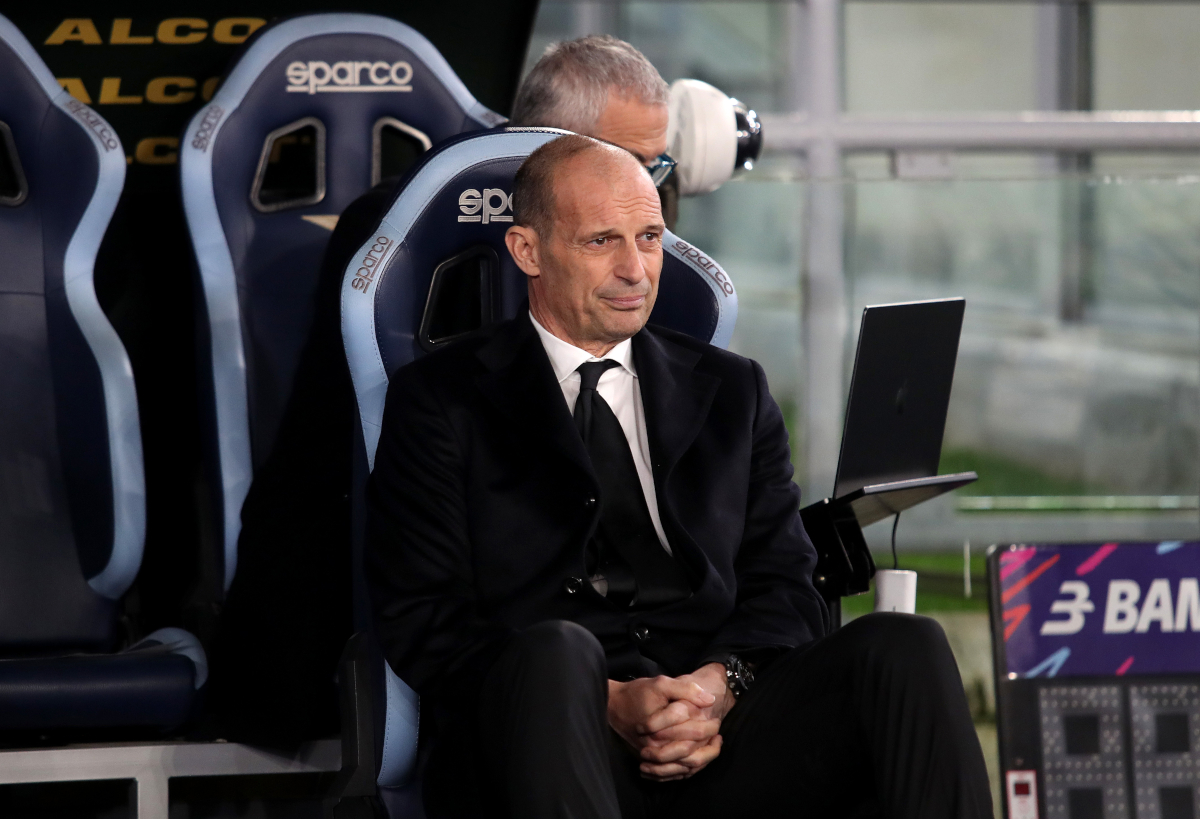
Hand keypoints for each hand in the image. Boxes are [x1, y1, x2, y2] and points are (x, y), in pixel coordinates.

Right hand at [607, 664, 734, 780]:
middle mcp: (656, 747)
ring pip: (685, 768)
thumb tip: (710, 700)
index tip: (717, 721)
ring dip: (702, 759)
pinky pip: (673, 773)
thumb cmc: (637, 693)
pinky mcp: (649, 761)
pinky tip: (697, 757)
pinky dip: (688, 768)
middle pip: (693, 756)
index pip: (697, 734)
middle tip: (718, 734)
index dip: (712, 728)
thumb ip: (686, 689)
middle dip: (710, 747)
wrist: (613, 706)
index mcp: (662, 729)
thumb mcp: (661, 683)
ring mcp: (652, 757)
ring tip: (712, 746)